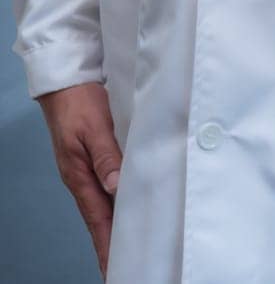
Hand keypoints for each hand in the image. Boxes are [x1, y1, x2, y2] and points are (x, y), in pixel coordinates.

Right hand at [39, 82, 120, 277]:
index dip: (107, 246)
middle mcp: (84, 179)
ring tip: (131, 250)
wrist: (67, 85)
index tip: (115, 270)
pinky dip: (119, 205)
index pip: (98, 221)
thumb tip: (117, 186)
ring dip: (117, 228)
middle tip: (128, 269)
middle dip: (112, 247)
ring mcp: (88, 172)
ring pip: (106, 207)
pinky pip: (109, 190)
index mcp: (80, 177)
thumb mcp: (95, 128)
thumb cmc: (79, 104)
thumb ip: (107, 156)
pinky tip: (130, 211)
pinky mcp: (96, 162)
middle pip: (101, 220)